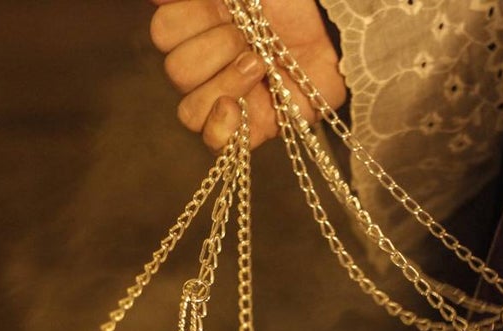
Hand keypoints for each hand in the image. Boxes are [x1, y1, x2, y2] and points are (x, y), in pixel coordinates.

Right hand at [149, 0, 345, 150]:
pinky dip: (220, 128)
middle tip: (246, 36)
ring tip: (259, 64)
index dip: (188, 20)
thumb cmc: (293, 3)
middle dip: (212, 49)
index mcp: (199, 26)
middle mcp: (208, 64)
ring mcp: (226, 98)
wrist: (337, 32)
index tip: (220, 6)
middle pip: (175, 71)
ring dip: (224, 82)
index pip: (164, 32)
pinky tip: (236, 107)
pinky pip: (213, 143)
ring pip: (188, 108)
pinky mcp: (251, 127)